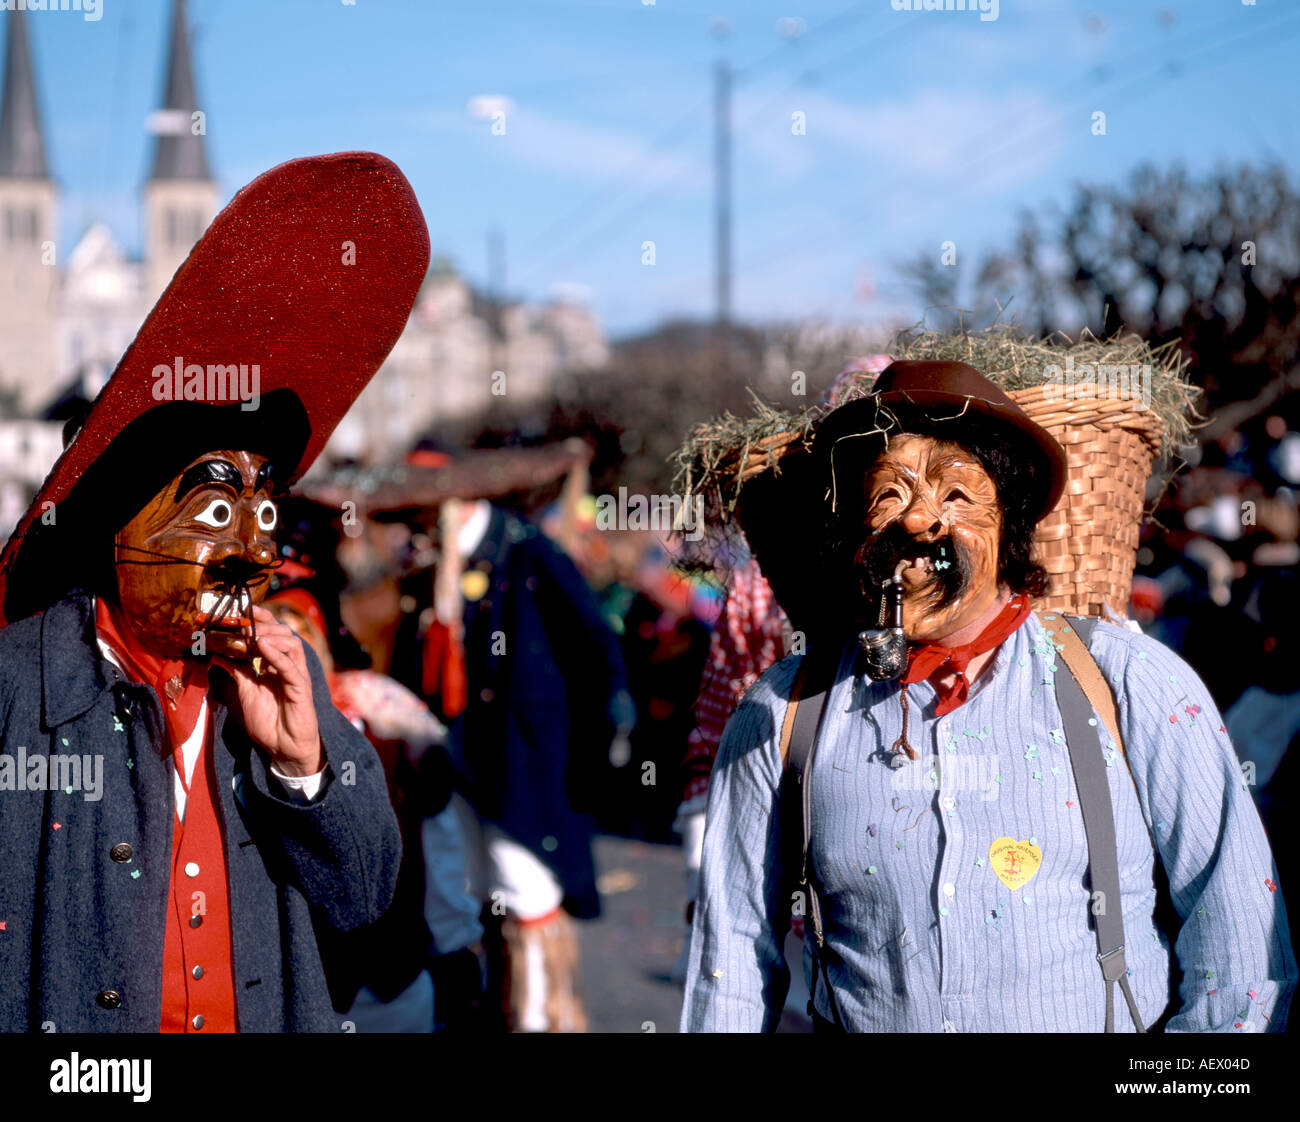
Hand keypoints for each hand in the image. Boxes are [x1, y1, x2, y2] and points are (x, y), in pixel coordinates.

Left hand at [216, 605, 323, 775]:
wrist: (283, 748)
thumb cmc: (269, 721)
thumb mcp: (246, 692)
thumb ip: (237, 671)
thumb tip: (217, 652)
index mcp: (276, 664)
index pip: (273, 633)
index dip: (261, 619)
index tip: (244, 608)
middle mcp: (288, 666)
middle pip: (282, 634)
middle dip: (262, 625)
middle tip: (242, 623)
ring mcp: (296, 675)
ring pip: (291, 644)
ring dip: (270, 636)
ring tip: (251, 635)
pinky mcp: (301, 688)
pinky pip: (291, 667)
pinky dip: (276, 655)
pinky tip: (262, 646)